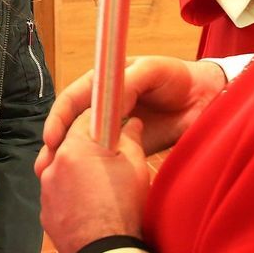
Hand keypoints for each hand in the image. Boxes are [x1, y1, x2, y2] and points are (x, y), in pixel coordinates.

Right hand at [36, 56, 224, 175]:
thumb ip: (128, 82)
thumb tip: (105, 103)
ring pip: (82, 141)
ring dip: (68, 157)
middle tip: (46, 164)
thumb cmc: (178, 77)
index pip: (73, 98)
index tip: (53, 139)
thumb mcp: (152, 71)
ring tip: (54, 175)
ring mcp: (114, 124)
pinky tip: (82, 181)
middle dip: (56, 142)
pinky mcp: (126, 144)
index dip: (60, 117)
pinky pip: (103, 155)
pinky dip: (91, 167)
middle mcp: (104, 102)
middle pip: (71, 122)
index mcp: (105, 81)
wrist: (206, 98)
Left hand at [40, 113, 148, 252]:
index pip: (83, 119)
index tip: (112, 126)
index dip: (100, 120)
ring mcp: (46, 191)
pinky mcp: (45, 213)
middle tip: (108, 159)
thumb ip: (131, 138)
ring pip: (61, 170)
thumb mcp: (136, 167)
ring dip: (76, 172)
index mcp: (74, 148)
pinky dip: (69, 195)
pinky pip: (57, 194)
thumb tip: (131, 122)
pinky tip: (88, 206)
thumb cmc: (124, 208)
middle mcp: (52, 165)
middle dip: (87, 148)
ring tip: (99, 187)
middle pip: (69, 145)